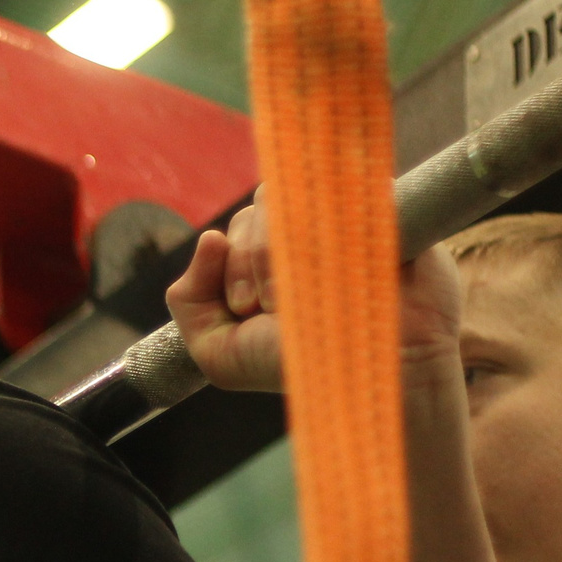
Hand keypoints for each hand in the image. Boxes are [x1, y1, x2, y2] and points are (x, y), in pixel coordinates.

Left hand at [167, 192, 462, 393]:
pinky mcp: (372, 207)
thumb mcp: (219, 353)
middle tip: (269, 308)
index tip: (244, 309)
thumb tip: (210, 235)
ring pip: (282, 202)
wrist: (372, 370)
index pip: (226, 236)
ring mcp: (332, 220)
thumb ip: (189, 300)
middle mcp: (294, 241)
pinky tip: (329, 267)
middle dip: (247, 263)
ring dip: (277, 253)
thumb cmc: (298, 365)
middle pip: (248, 215)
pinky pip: (329, 191)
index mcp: (258, 267)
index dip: (226, 267)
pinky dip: (318, 229)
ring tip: (296, 298)